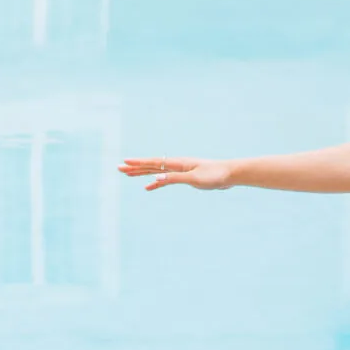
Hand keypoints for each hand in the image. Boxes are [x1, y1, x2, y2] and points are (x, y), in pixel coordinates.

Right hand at [119, 157, 233, 190]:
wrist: (230, 174)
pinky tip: (148, 187)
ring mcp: (180, 170)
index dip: (138, 163)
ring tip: (128, 174)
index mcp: (178, 163)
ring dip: (142, 173)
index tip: (124, 162)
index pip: (154, 162)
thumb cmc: (215, 175)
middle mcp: (177, 165)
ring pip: (157, 171)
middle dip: (135, 167)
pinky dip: (155, 183)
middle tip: (119, 168)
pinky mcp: (185, 177)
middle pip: (152, 165)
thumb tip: (156, 178)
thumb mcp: (194, 179)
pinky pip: (165, 179)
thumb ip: (175, 178)